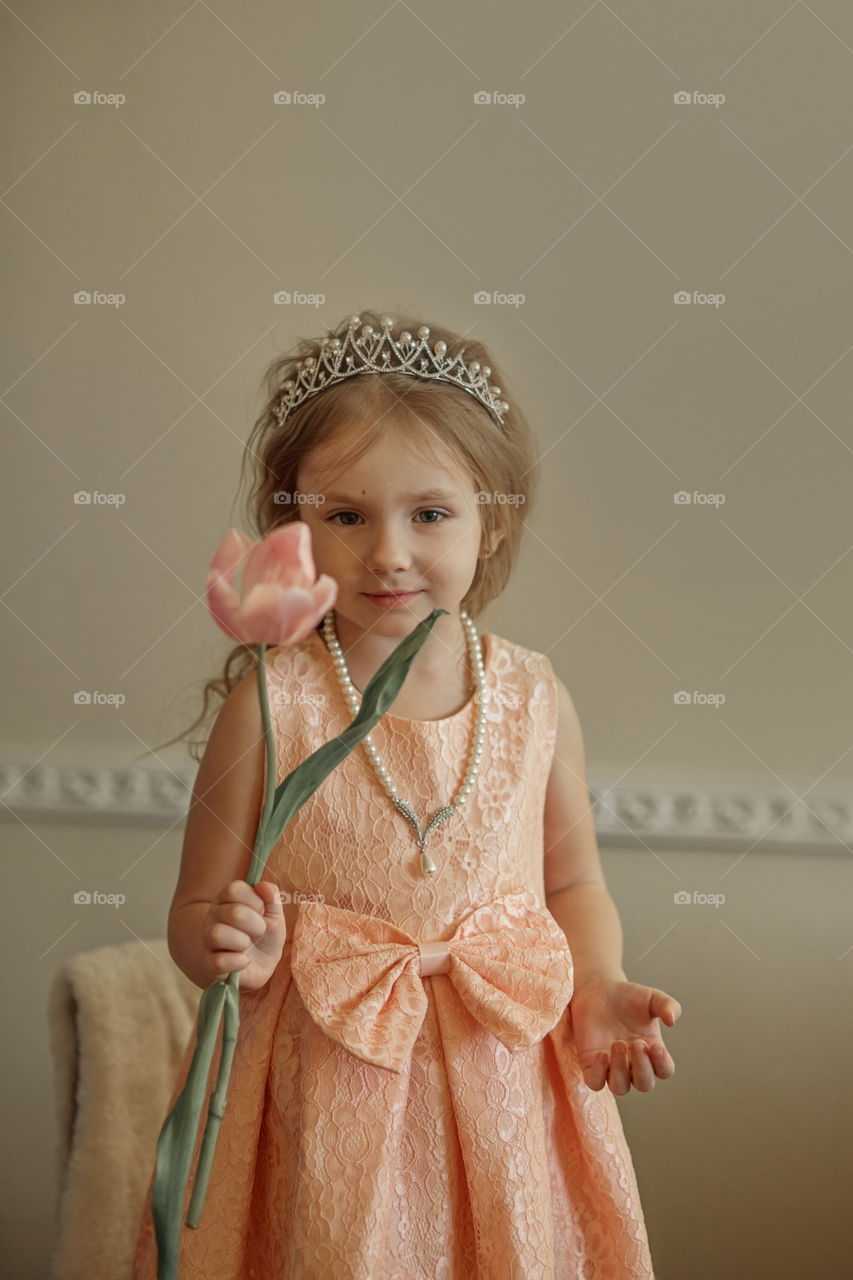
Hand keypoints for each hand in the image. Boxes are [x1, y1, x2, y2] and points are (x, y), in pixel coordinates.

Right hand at [203, 879, 286, 990]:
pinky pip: (218, 962)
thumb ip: (271, 897)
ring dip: (242, 942)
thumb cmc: (263, 936)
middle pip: (232, 913)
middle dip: (255, 924)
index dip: (254, 900)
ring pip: (217, 934)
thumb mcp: (274, 915)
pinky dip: (238, 962)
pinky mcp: (209, 964)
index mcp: (227, 900)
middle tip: (260, 931)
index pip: (234, 889)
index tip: (262, 911)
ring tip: (247, 946)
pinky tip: (244, 960)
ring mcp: (208, 940)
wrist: (256, 967)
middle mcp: (213, 917)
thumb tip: (262, 885)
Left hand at [567, 976, 680, 1094]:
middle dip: (642, 1067)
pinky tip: (601, 1054)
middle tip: (636, 1043)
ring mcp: (612, 1066)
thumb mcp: (652, 998)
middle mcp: (633, 1064)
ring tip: (618, 1043)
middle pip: (644, 1084)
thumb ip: (667, 1005)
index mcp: (652, 1052)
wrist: (599, 989)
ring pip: (620, 1087)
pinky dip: (599, 1074)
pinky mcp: (591, 1064)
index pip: (664, 1070)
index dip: (662, 1064)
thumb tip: (672, 1021)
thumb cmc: (629, 997)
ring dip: (620, 1070)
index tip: (657, 1047)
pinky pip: (595, 1082)